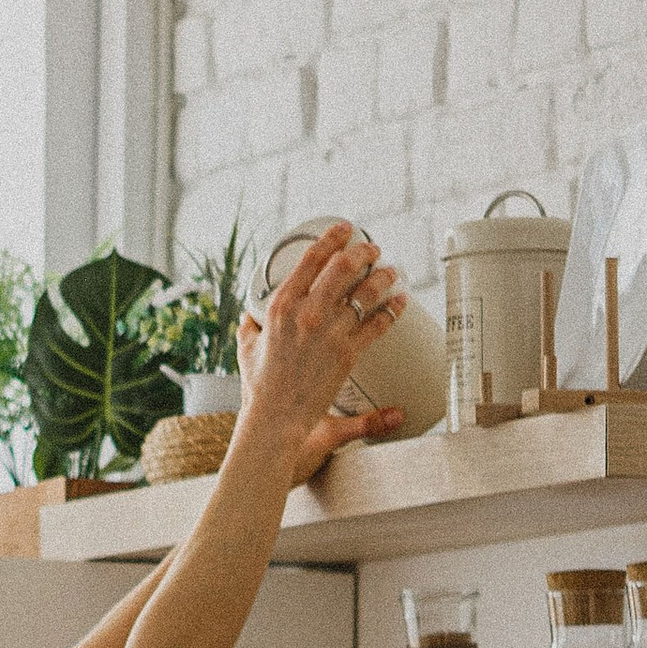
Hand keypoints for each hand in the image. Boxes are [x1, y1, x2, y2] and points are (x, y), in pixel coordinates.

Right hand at [235, 225, 406, 465]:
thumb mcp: (246, 349)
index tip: (345, 229)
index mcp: (281, 305)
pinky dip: (392, 309)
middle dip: (363, 252)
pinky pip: (377, 324)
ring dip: (383, 276)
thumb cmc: (259, 387)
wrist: (275, 418)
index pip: (311, 259)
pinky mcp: (347, 352)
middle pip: (344, 267)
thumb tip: (248, 316)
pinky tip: (400, 301)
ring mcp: (329, 332)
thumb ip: (248, 328)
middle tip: (373, 250)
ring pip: (365, 292)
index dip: (332, 238)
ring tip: (390, 271)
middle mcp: (307, 312)